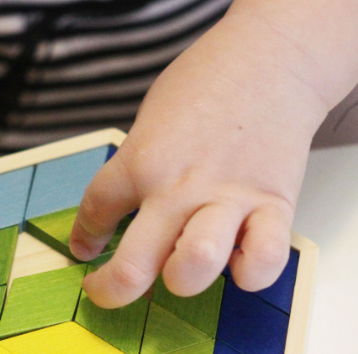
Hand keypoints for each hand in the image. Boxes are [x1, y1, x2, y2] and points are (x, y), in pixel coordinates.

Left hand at [69, 12, 328, 307]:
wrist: (274, 58)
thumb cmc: (207, 84)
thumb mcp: (149, 121)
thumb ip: (133, 168)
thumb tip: (118, 211)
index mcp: (141, 161)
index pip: (94, 211)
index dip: (83, 237)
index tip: (84, 250)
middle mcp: (177, 188)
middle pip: (132, 267)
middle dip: (111, 291)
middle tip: (107, 289)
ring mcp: (226, 201)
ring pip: (192, 268)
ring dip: (179, 282)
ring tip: (177, 271)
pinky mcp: (273, 206)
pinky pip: (262, 261)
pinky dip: (249, 272)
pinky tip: (237, 262)